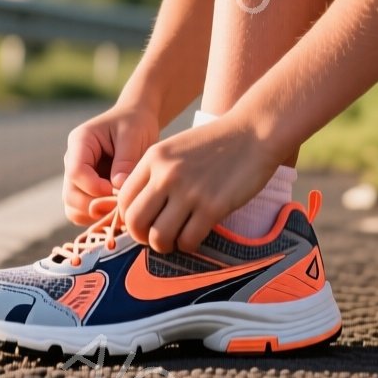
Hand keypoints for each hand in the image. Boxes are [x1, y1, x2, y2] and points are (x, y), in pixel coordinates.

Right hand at [63, 102, 159, 224]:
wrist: (137, 121)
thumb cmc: (136, 123)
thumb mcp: (133, 135)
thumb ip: (125, 161)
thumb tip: (117, 187)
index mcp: (80, 142)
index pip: (75, 172)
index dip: (95, 188)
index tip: (118, 191)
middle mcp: (73, 162)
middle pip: (70, 195)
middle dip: (95, 206)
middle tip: (122, 208)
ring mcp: (78, 178)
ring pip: (74, 208)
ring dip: (96, 216)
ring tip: (122, 212)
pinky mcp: (87, 191)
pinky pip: (85, 213)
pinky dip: (100, 219)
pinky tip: (120, 214)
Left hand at [117, 111, 284, 254]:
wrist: (254, 132)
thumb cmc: (216, 143)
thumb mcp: (176, 148)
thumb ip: (156, 173)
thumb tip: (142, 208)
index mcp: (153, 159)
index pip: (123, 200)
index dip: (129, 219)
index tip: (143, 224)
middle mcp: (166, 175)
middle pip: (135, 222)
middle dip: (142, 237)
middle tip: (156, 238)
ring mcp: (189, 192)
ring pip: (159, 236)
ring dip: (165, 245)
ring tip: (176, 240)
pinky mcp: (212, 207)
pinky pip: (188, 240)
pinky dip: (188, 245)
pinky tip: (195, 236)